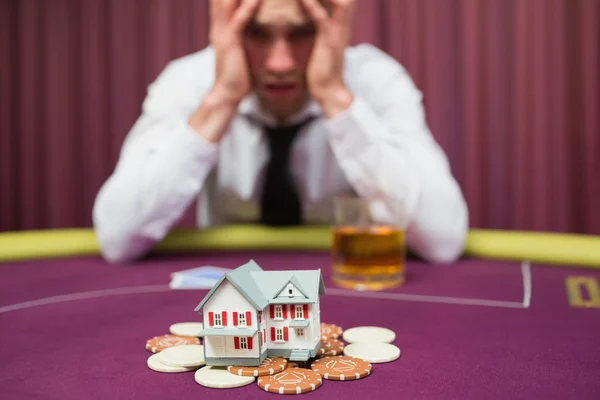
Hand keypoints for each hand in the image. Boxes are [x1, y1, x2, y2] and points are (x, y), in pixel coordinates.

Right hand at [209, 0, 260, 104]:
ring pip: (230, 2)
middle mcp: (219, 26)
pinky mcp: (231, 43)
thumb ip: (241, 36)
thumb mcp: (238, 51)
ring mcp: (223, 34)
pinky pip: (240, 21)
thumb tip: (248, 29)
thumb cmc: (236, 76)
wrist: (226, 95)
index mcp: (221, 27)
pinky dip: (249, 7)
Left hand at [302, 0, 354, 116]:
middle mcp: (342, 22)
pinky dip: (312, 6)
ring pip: (336, 0)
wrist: (330, 92)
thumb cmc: (322, 67)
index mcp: (340, 20)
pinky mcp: (328, 43)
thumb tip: (310, 9)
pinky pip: (321, 19)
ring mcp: (337, 31)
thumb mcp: (321, 40)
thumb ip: (319, 22)